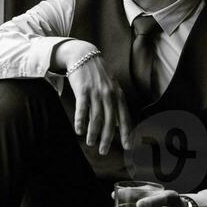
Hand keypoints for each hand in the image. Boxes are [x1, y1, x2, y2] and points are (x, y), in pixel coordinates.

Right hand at [58, 41, 131, 155]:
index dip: (127, 132)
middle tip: (103, 151)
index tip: (127, 146)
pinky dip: (81, 122)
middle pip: (110, 122)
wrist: (83, 55)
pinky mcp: (83, 90)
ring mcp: (96, 92)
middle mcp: (109, 95)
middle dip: (107, 138)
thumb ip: (115, 104)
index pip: (125, 117)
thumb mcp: (111, 87)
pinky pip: (82, 110)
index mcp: (118, 94)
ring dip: (93, 133)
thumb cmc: (97, 74)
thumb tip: (119, 125)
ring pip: (96, 118)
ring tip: (90, 143)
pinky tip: (79, 131)